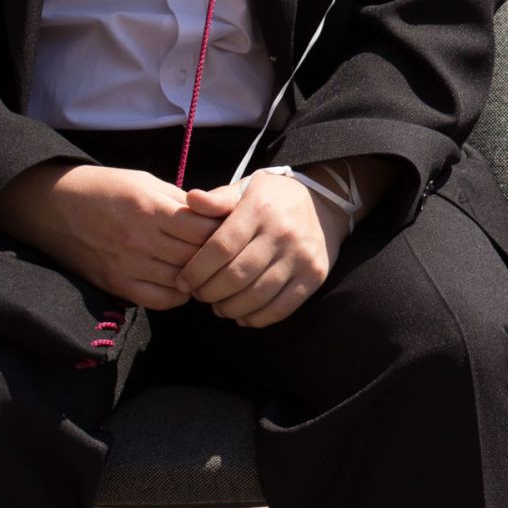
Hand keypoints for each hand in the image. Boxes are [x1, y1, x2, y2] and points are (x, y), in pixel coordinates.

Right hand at [0, 162, 218, 309]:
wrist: (54, 205)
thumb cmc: (106, 188)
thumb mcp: (146, 181)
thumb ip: (181, 201)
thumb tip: (217, 215)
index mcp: (150, 207)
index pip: (204, 229)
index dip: (223, 231)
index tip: (231, 230)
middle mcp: (140, 239)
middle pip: (196, 257)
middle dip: (215, 255)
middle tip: (225, 253)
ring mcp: (127, 265)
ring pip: (182, 281)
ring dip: (198, 277)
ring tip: (206, 268)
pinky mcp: (116, 284)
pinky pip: (159, 300)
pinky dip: (177, 295)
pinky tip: (180, 283)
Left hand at [176, 173, 351, 327]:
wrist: (325, 202)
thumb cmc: (273, 198)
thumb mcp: (245, 188)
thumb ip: (217, 200)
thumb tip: (191, 200)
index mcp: (259, 209)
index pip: (220, 247)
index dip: (196, 270)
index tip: (182, 281)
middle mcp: (282, 233)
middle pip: (236, 276)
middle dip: (209, 292)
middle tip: (199, 295)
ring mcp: (301, 257)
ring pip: (256, 296)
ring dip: (229, 308)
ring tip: (218, 306)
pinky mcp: (314, 276)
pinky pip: (281, 308)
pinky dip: (256, 318)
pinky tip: (242, 315)